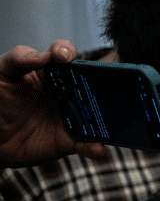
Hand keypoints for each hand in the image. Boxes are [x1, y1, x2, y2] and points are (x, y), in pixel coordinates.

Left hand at [0, 40, 106, 167]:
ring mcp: (71, 116)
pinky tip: (97, 148)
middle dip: (100, 82)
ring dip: (105, 117)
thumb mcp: (2, 73)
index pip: (66, 56)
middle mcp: (66, 92)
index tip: (63, 57)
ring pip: (95, 114)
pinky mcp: (69, 140)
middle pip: (90, 83)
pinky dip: (96, 147)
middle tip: (99, 86)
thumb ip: (19, 58)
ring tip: (108, 120)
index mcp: (50, 73)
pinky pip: (87, 144)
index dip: (67, 52)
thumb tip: (46, 56)